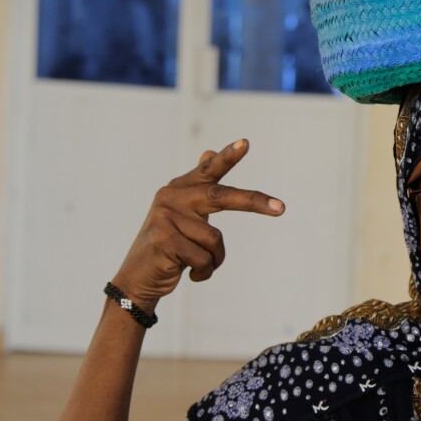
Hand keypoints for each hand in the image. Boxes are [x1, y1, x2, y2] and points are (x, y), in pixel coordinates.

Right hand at [111, 139, 283, 306]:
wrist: (138, 276)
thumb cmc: (170, 244)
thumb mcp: (184, 213)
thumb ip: (200, 187)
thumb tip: (209, 150)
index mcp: (180, 188)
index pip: (209, 169)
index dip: (228, 156)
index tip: (246, 143)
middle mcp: (170, 197)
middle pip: (221, 197)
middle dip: (253, 202)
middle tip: (281, 208)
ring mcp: (165, 218)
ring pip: (215, 239)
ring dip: (214, 260)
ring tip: (195, 264)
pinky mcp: (163, 240)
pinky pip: (204, 258)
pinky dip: (203, 272)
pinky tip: (186, 273)